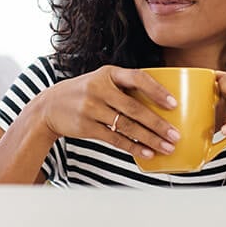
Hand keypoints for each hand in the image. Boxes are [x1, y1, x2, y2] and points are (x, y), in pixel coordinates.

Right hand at [32, 65, 181, 158]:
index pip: (137, 78)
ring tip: (167, 147)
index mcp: (108, 73)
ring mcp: (91, 109)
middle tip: (175, 134)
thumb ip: (124, 88)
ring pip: (127, 126)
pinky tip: (147, 153)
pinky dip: (133, 148)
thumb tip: (160, 104)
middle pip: (134, 108)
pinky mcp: (86, 127)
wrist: (49, 106)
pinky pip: (115, 139)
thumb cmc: (85, 93)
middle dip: (158, 124)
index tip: (173, 104)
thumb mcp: (101, 81)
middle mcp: (99, 89)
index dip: (157, 91)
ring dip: (150, 139)